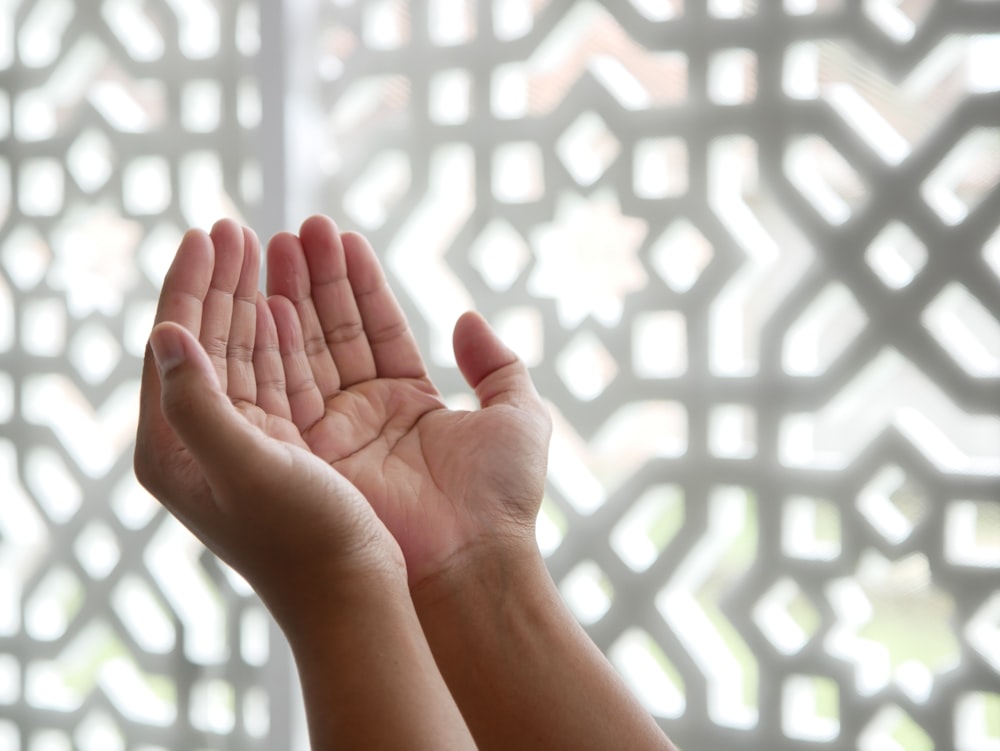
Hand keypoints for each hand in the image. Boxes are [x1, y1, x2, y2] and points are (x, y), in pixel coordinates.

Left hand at [134, 220, 401, 625]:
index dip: (189, 283)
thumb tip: (160, 333)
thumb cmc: (304, 541)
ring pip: (247, 352)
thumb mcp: (244, 470)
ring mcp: (249, 444)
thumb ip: (195, 404)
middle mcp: (206, 443)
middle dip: (223, 281)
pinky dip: (283, 336)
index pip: (175, 343)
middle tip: (235, 227)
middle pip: (209, 340)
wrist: (355, 596)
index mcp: (176, 447)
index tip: (207, 232)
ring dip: (256, 299)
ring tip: (268, 248)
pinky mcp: (289, 448)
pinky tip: (286, 308)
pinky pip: (280, 376)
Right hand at [264, 215, 551, 587]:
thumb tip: (468, 316)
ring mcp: (334, 433)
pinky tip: (271, 297)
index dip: (360, 283)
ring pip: (306, 352)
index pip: (377, 329)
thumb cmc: (501, 497)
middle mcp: (366, 415)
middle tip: (295, 227)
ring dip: (290, 296)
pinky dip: (281, 342)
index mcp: (411, 404)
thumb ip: (498, 364)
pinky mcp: (310, 454)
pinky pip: (291, 388)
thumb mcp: (518, 414)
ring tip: (276, 241)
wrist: (471, 562)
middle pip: (333, 333)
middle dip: (315, 279)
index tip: (341, 236)